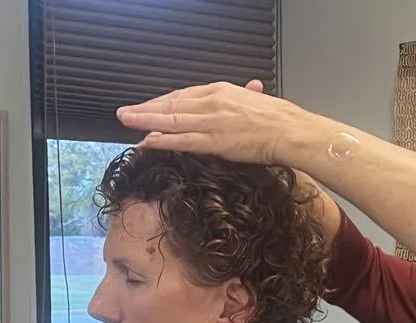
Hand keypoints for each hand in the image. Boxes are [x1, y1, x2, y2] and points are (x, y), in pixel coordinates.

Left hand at [116, 80, 301, 165]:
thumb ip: (248, 95)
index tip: (148, 107)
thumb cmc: (280, 120)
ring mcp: (211, 122)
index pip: (183, 95)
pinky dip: (163, 140)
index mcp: (220, 91)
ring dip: (145, 121)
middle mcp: (211, 102)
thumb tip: (253, 88)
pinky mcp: (215, 141)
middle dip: (146, 109)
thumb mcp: (258, 100)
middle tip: (125, 112)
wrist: (291, 131)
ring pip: (171, 120)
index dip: (162, 102)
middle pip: (171, 105)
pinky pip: (182, 140)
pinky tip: (148, 140)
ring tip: (127, 122)